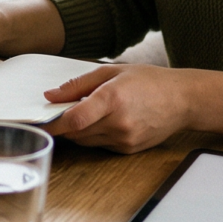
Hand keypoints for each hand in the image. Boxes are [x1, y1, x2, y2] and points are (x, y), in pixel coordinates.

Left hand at [47, 64, 189, 153]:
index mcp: (112, 99)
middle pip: (76, 132)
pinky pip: (101, 145)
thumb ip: (78, 84)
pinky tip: (104, 120)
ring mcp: (125, 139)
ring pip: (86, 141)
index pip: (73, 119)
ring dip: (77, 130)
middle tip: (58, 112)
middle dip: (63, 124)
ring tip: (84, 112)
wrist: (183, 100)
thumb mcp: (112, 71)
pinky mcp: (129, 149)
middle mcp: (118, 123)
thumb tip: (50, 95)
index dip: (53, 123)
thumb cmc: (149, 80)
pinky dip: (94, 135)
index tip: (39, 121)